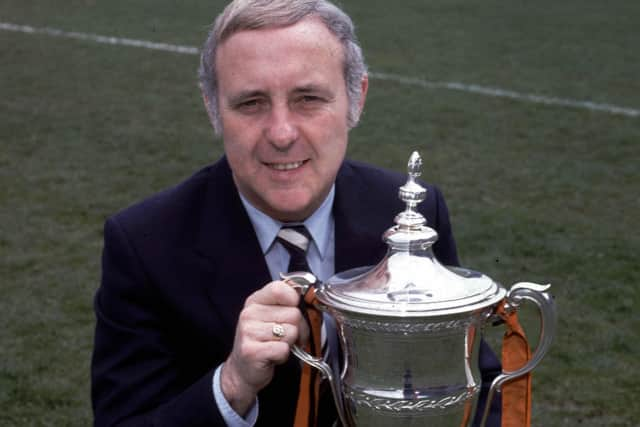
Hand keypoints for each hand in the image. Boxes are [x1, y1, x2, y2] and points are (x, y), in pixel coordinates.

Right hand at [220, 280, 307, 415]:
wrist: (242, 370)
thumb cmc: (262, 341)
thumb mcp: (270, 316)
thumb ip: (286, 304)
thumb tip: (310, 297)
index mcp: (255, 301)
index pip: (280, 288)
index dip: (294, 299)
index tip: (292, 309)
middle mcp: (249, 314)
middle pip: (294, 313)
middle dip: (298, 328)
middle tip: (286, 336)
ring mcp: (249, 332)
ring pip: (291, 332)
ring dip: (290, 343)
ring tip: (277, 345)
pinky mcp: (252, 352)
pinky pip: (284, 349)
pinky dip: (283, 355)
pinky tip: (272, 356)